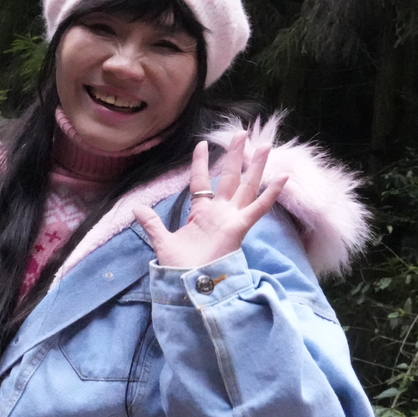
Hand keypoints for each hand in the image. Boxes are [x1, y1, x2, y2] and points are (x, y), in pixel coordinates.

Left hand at [136, 136, 287, 268]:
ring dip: (255, 167)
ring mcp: (232, 218)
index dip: (202, 163)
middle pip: (230, 177)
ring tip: (265, 146)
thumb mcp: (162, 241)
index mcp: (201, 213)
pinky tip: (282, 177)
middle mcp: (219, 212)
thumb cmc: (179, 266)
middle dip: (236, 156)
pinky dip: (270, 194)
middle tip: (243, 133)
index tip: (202, 143)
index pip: (202, 181)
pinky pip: (258, 208)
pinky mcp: (240, 227)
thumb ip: (152, 223)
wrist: (189, 283)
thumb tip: (136, 208)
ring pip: (247, 186)